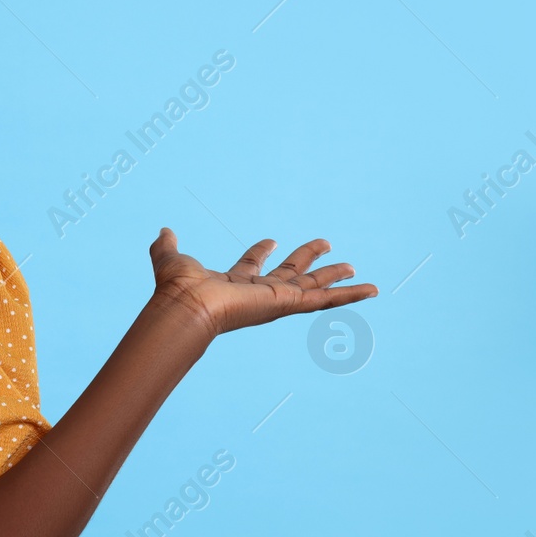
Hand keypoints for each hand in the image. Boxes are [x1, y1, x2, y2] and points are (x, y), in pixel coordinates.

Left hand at [147, 227, 376, 341]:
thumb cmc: (176, 288)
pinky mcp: (290, 304)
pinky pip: (326, 300)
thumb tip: (163, 231)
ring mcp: (276, 300)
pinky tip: (372, 289)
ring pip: (312, 287)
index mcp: (233, 283)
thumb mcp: (170, 258)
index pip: (251, 265)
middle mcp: (257, 293)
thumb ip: (166, 245)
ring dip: (333, 276)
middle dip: (306, 259)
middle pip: (290, 275)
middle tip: (326, 244)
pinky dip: (351, 295)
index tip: (270, 240)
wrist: (186, 305)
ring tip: (354, 266)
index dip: (259, 251)